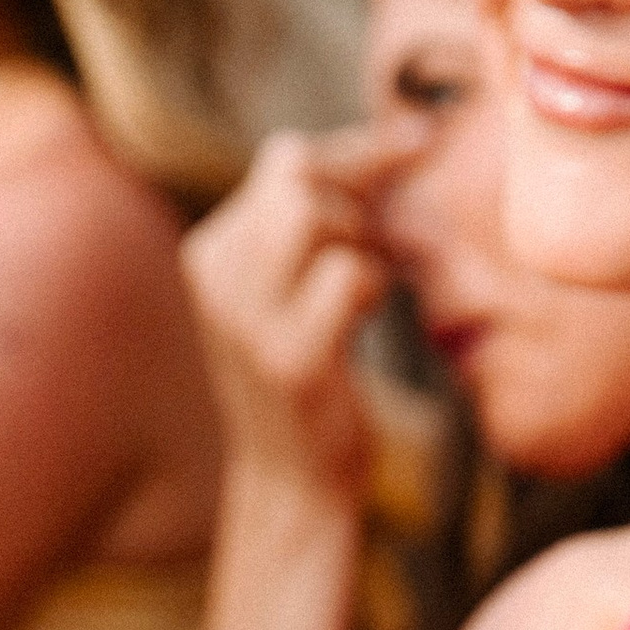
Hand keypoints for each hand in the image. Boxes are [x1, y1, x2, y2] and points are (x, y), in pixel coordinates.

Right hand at [182, 124, 416, 504]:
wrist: (294, 487)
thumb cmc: (311, 383)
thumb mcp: (292, 292)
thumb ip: (312, 226)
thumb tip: (386, 145)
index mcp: (211, 254)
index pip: (285, 160)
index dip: (357, 148)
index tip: (417, 141)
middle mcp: (216, 278)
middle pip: (297, 174)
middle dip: (360, 193)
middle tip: (382, 243)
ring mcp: (246, 320)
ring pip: (314, 213)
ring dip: (361, 243)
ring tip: (361, 294)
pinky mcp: (288, 359)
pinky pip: (346, 274)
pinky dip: (370, 288)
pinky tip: (361, 325)